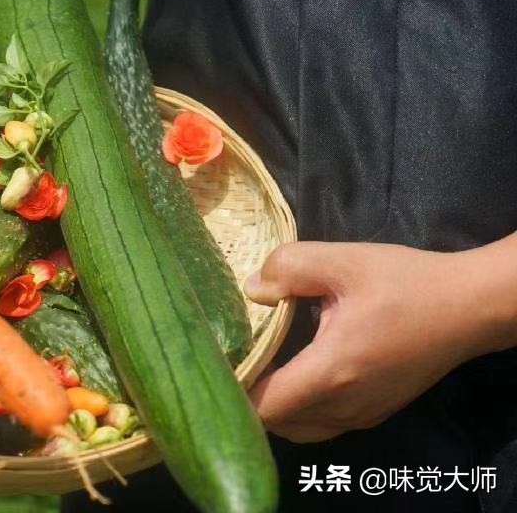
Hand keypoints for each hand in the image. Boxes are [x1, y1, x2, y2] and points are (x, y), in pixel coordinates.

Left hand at [245, 241, 512, 442]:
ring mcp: (363, 415)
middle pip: (276, 424)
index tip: (220, 362)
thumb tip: (251, 289)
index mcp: (332, 372)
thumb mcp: (344, 261)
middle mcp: (345, 406)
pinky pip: (323, 425)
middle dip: (249, 400)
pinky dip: (300, 410)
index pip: (265, 408)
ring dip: (275, 408)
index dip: (235, 391)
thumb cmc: (406, 283)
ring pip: (300, 430)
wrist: (470, 307)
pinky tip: (294, 376)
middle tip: (234, 362)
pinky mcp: (376, 413)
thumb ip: (289, 268)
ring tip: (259, 370)